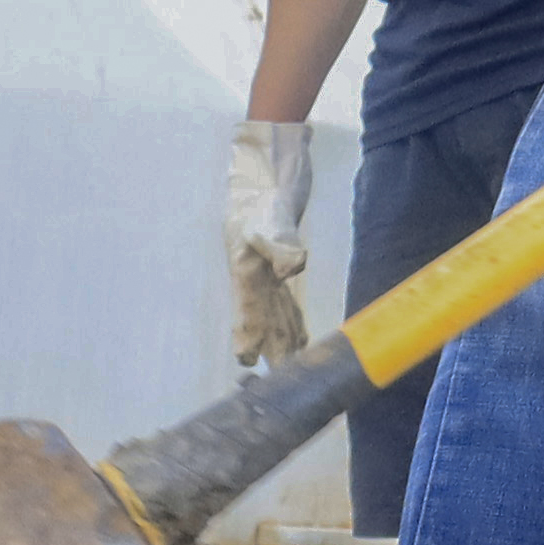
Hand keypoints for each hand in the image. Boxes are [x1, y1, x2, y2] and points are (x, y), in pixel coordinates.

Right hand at [224, 118, 313, 357]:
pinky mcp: (279, 260)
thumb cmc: (263, 190)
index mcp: (246, 268)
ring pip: (275, 311)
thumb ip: (279, 243)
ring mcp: (265, 268)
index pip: (249, 310)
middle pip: (263, 318)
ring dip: (282, 337)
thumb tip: (292, 269)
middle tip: (280, 378)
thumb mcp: (271, 214)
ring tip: (289, 364)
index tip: (249, 362)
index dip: (249, 336)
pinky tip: (297, 331)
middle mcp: (254, 273)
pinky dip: (291, 318)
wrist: (266, 166)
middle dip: (271, 347)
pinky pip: (284, 298)